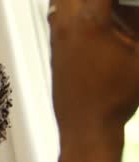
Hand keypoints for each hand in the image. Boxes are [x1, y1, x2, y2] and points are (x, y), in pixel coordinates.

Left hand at [49, 0, 138, 133]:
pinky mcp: (53, 48)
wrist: (87, 126)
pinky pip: (56, 15)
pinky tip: (91, 19)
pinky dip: (71, 8)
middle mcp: (66, 25)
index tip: (126, 2)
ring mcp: (56, 37)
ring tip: (104, 10)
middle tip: (116, 6)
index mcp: (90, 22)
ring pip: (60, 1)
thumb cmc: (114, 98)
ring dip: (80, 1)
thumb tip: (134, 10)